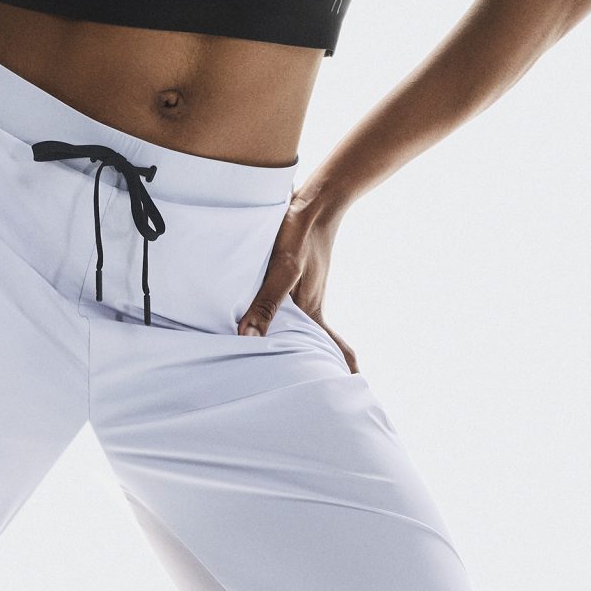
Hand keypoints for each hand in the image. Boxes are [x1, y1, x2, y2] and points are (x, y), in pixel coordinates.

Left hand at [236, 188, 359, 372]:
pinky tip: (270, 320)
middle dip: (317, 364)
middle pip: (316, 343)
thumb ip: (266, 304)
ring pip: (303, 326)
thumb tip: (247, 339)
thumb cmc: (301, 233)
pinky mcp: (297, 279)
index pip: (331, 349)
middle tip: (312, 387)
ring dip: (299, 343)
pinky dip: (284, 319)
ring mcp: (305, 292)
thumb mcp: (283, 269)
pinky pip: (291, 306)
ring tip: (283, 364)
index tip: (343, 390)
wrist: (315, 200)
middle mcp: (311, 305)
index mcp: (312, 310)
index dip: (339, 369)